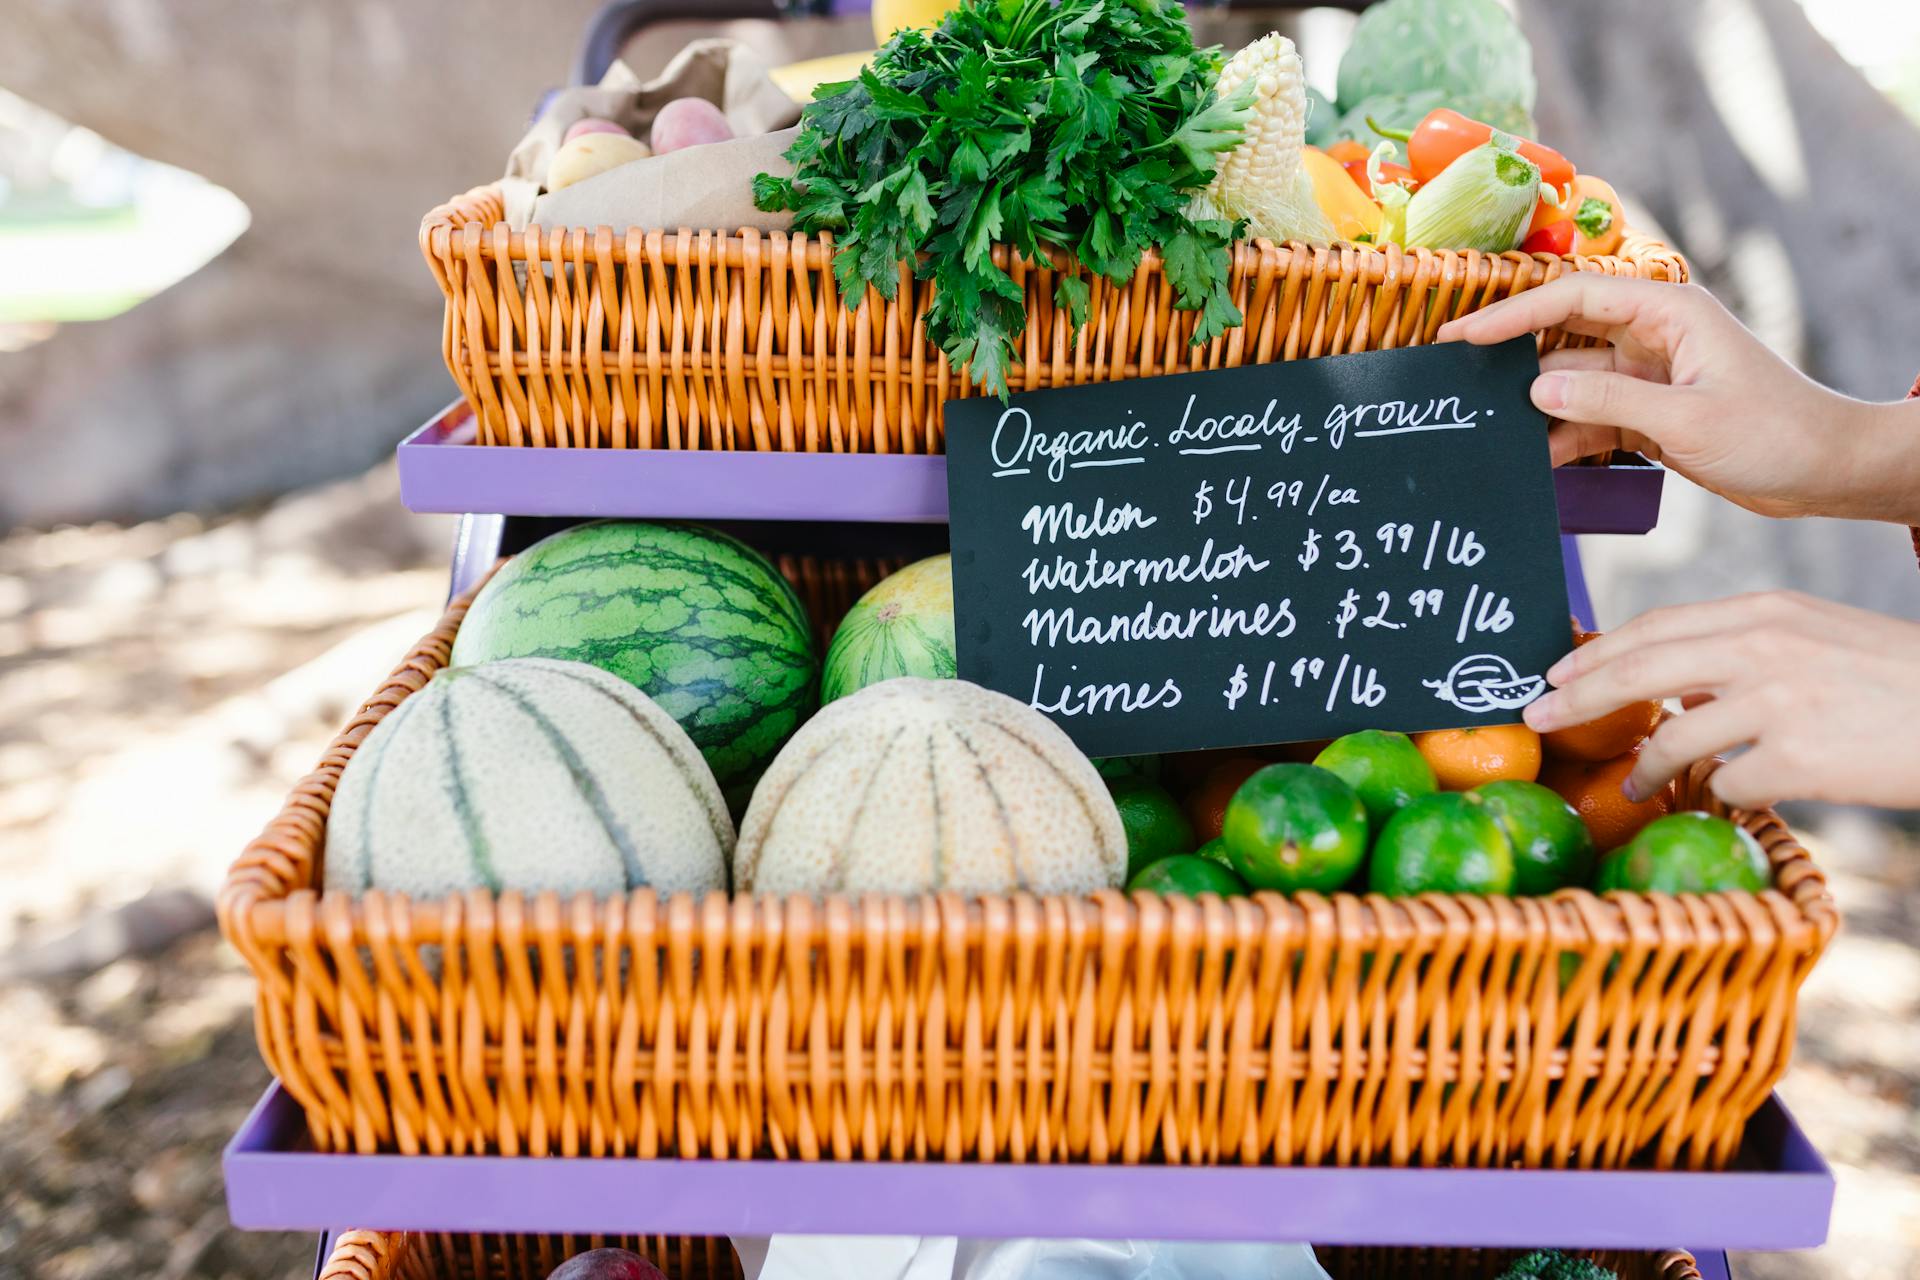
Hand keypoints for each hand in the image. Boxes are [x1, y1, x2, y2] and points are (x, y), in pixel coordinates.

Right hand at [1437, 275, 1919, 523]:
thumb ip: (1607, 402)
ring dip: (1533, 405)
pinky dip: (1559, 437)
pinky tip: (1527, 457)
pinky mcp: (1647, 413)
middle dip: (1510, 353)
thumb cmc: (1775, 433)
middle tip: (1454, 372)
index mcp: (1668, 312)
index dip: (1514, 314)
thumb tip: (1535, 393)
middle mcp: (1652, 335)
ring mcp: (1646, 375)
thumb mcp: (1686, 420)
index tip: (1465, 336)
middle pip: (1563, 333)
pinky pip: (1587, 418)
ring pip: (1570, 382)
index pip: (1574, 297)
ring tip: (1482, 424)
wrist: (1825, 472)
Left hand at [1521, 591, 1919, 808]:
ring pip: (1673, 738)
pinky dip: (1718, 797)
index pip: (1656, 627)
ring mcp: (1781, 702)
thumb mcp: (1818, 638)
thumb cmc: (1894, 683)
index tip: (1552, 676)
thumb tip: (1673, 685)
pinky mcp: (1800, 759)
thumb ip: (1746, 650)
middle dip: (1576, 699)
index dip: (1596, 654)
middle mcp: (1765, 647)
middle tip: (1536, 720)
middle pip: (1639, 670)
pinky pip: (1727, 785)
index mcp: (1767, 611)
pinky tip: (1724, 801)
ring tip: (1635, 786)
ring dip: (1645, 768)